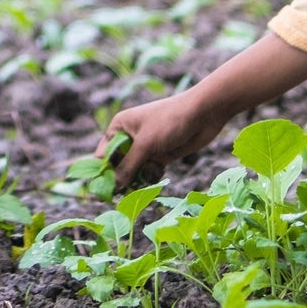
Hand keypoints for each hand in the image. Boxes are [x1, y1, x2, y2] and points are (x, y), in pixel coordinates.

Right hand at [97, 88, 234, 190]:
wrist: (203, 114)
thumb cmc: (170, 121)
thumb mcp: (146, 144)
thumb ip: (129, 166)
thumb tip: (115, 186)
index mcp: (119, 127)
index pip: (104, 154)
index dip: (103, 173)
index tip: (104, 192)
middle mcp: (130, 137)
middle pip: (118, 165)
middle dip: (123, 179)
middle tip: (125, 193)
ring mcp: (146, 147)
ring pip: (135, 171)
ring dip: (140, 178)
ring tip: (148, 175)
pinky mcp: (160, 155)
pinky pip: (149, 172)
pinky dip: (152, 175)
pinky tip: (160, 170)